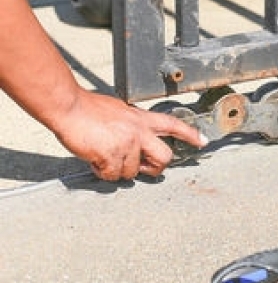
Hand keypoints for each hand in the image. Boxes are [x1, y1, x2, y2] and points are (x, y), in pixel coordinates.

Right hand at [51, 89, 207, 180]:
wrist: (69, 107)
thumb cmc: (88, 108)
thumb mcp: (120, 110)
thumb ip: (132, 124)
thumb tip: (133, 137)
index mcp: (142, 119)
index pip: (173, 125)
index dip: (190, 134)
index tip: (203, 142)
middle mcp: (140, 132)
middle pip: (164, 158)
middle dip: (156, 168)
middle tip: (143, 169)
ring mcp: (127, 145)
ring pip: (132, 172)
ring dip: (118, 170)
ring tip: (104, 155)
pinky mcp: (111, 156)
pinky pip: (112, 176)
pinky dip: (102, 172)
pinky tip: (94, 159)